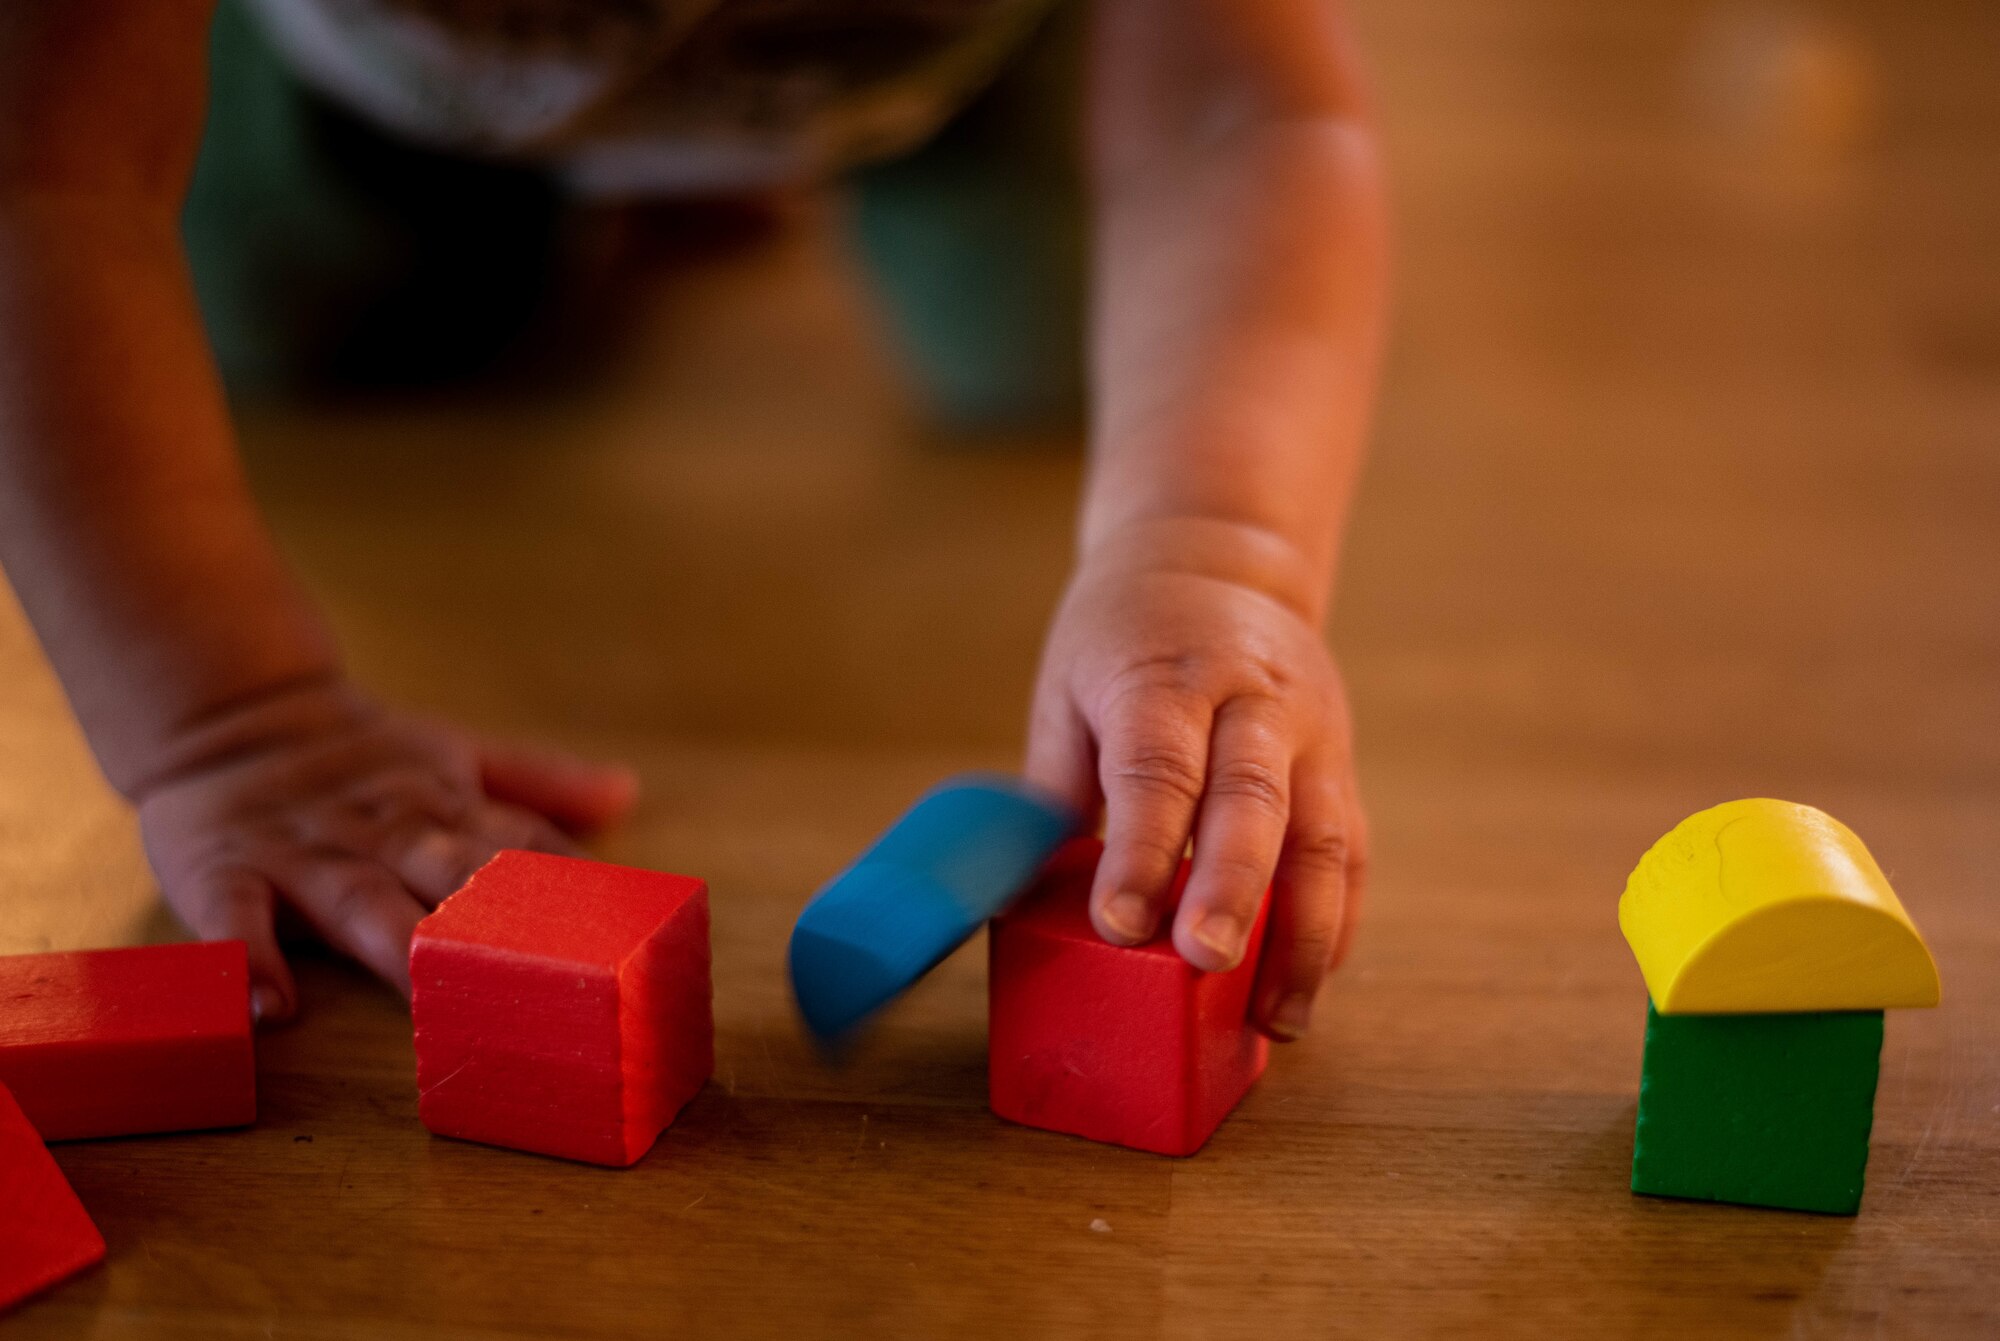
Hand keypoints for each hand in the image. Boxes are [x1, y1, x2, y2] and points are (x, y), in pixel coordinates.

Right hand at [131, 680, 637, 1023]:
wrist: (227, 715)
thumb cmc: (359, 761)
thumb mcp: (453, 756)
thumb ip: (538, 782)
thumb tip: (627, 791)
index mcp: (445, 808)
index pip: (521, 846)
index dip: (570, 886)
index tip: (623, 929)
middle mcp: (385, 833)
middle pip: (449, 873)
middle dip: (494, 920)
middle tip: (543, 973)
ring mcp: (307, 855)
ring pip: (358, 901)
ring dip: (393, 943)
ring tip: (425, 991)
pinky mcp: (226, 871)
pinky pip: (235, 920)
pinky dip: (247, 961)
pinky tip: (271, 1007)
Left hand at [1024, 520, 1366, 1040]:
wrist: (1220, 564)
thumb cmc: (1122, 642)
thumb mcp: (1068, 689)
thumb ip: (1056, 789)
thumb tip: (1024, 897)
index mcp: (1164, 678)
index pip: (1157, 767)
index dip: (1141, 847)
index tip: (1120, 921)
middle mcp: (1249, 702)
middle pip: (1251, 798)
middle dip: (1232, 886)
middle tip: (1205, 961)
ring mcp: (1309, 734)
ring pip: (1322, 835)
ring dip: (1305, 933)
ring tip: (1279, 1017)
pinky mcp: (1340, 767)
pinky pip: (1349, 851)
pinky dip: (1335, 921)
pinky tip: (1308, 982)